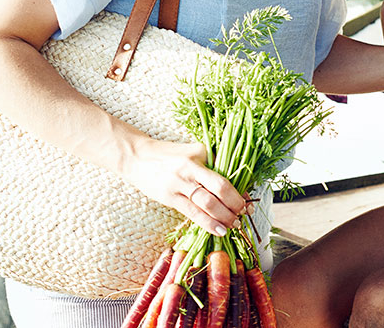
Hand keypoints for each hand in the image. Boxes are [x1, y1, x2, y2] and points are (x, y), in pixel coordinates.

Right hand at [123, 137, 244, 236]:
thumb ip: (211, 166)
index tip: (248, 202)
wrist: (136, 156)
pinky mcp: (169, 197)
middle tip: (243, 215)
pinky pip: (192, 213)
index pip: (224, 174)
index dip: (238, 191)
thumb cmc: (168, 155)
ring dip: (224, 217)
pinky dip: (208, 223)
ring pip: (207, 204)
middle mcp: (190, 168)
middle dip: (234, 205)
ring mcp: (179, 183)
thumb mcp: (192, 153)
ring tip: (233, 225)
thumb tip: (234, 188)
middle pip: (219, 189)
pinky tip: (218, 230)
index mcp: (200, 154)